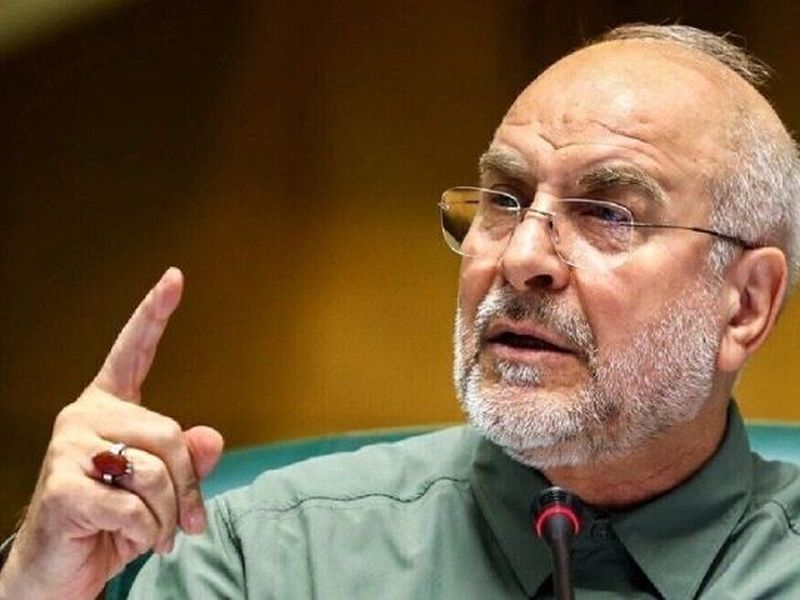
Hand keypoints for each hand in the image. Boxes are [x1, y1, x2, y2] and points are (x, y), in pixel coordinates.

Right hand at [0, 268, 224, 599]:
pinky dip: (145, 532)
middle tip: (187, 524)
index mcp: (108, 407)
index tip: (174, 277)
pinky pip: (133, 505)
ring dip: (167, 516)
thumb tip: (210, 437)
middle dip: (188, 488)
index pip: (134, 351)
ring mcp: (68, 448)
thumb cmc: (113, 522)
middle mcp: (84, 417)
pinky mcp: (61, 485)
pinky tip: (127, 539)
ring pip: (154, 472)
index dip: (153, 313)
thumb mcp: (161, 490)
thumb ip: (188, 460)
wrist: (59, 571)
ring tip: (155, 535)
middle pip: (169, 434)